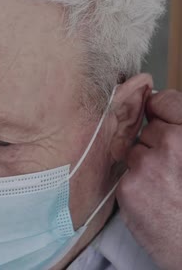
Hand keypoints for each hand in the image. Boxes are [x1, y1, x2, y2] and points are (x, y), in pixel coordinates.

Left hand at [117, 89, 181, 269]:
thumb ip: (178, 131)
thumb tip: (154, 101)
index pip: (166, 101)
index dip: (160, 107)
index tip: (158, 111)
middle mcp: (173, 143)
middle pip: (148, 129)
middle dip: (154, 144)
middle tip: (171, 169)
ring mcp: (148, 164)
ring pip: (134, 152)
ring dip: (143, 165)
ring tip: (164, 187)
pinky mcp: (129, 185)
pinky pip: (126, 174)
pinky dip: (135, 185)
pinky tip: (153, 200)